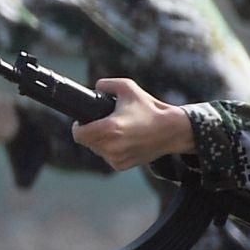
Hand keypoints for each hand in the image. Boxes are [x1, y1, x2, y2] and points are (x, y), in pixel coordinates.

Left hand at [69, 77, 193, 170]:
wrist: (171, 130)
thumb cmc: (149, 108)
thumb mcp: (127, 87)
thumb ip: (106, 84)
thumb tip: (95, 87)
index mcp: (109, 129)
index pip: (78, 134)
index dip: (78, 126)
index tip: (82, 122)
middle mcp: (111, 147)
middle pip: (87, 142)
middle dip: (90, 132)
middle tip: (102, 123)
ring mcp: (117, 158)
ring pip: (96, 150)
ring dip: (100, 141)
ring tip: (115, 131)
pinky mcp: (122, 166)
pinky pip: (107, 157)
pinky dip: (110, 150)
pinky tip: (122, 141)